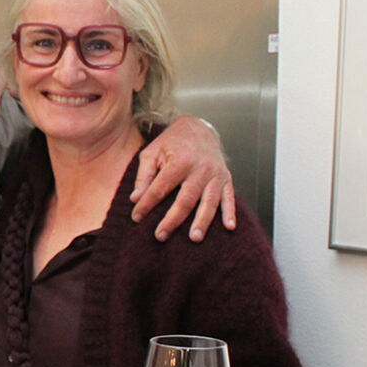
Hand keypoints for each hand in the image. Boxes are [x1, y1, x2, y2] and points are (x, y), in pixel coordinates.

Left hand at [131, 116, 236, 241]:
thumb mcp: (152, 152)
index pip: (160, 188)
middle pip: (186, 199)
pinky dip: (230, 213)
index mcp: (179, 160)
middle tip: (160, 236)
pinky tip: (229, 227)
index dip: (147, 204)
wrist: (200, 128)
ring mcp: (215, 174)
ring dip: (202, 221)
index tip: (136, 217)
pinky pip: (229, 197)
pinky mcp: (226, 178)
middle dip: (172, 219)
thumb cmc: (172, 143)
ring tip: (194, 238)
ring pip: (209, 201)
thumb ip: (143, 176)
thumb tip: (135, 199)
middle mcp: (200, 168)